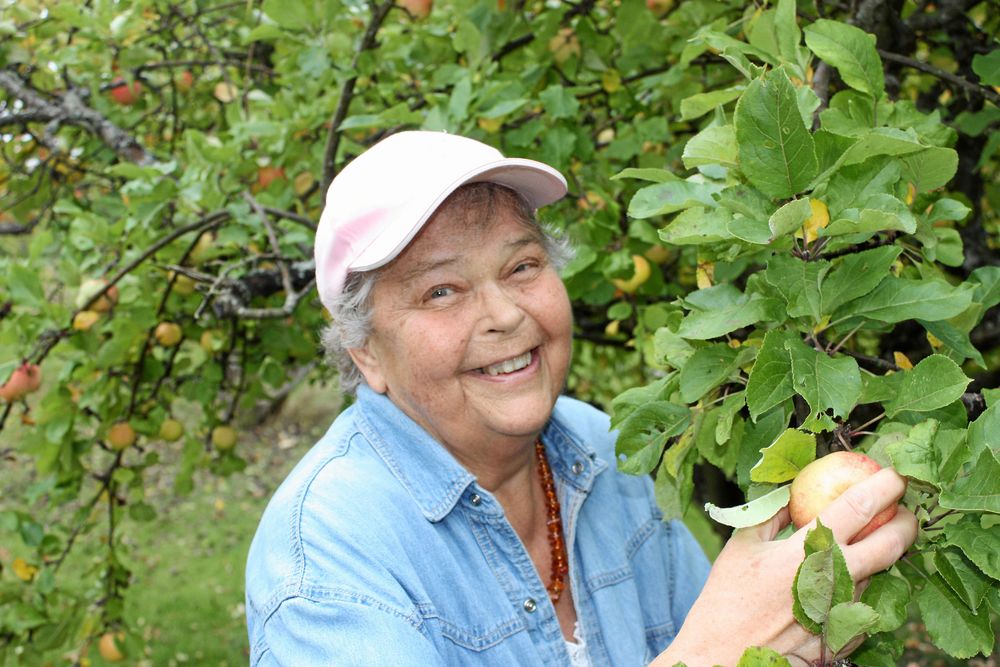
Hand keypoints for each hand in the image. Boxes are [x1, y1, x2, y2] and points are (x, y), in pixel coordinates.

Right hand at [651, 468, 916, 666]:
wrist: (726, 656)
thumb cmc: (727, 599)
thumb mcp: (741, 547)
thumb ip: (771, 515)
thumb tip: (794, 492)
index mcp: (805, 551)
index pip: (856, 509)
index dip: (881, 487)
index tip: (894, 475)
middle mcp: (832, 581)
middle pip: (889, 545)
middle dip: (906, 522)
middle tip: (906, 511)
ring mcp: (843, 612)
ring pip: (879, 576)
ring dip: (881, 558)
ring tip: (874, 543)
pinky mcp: (846, 637)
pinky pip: (864, 605)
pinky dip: (860, 589)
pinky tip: (846, 583)